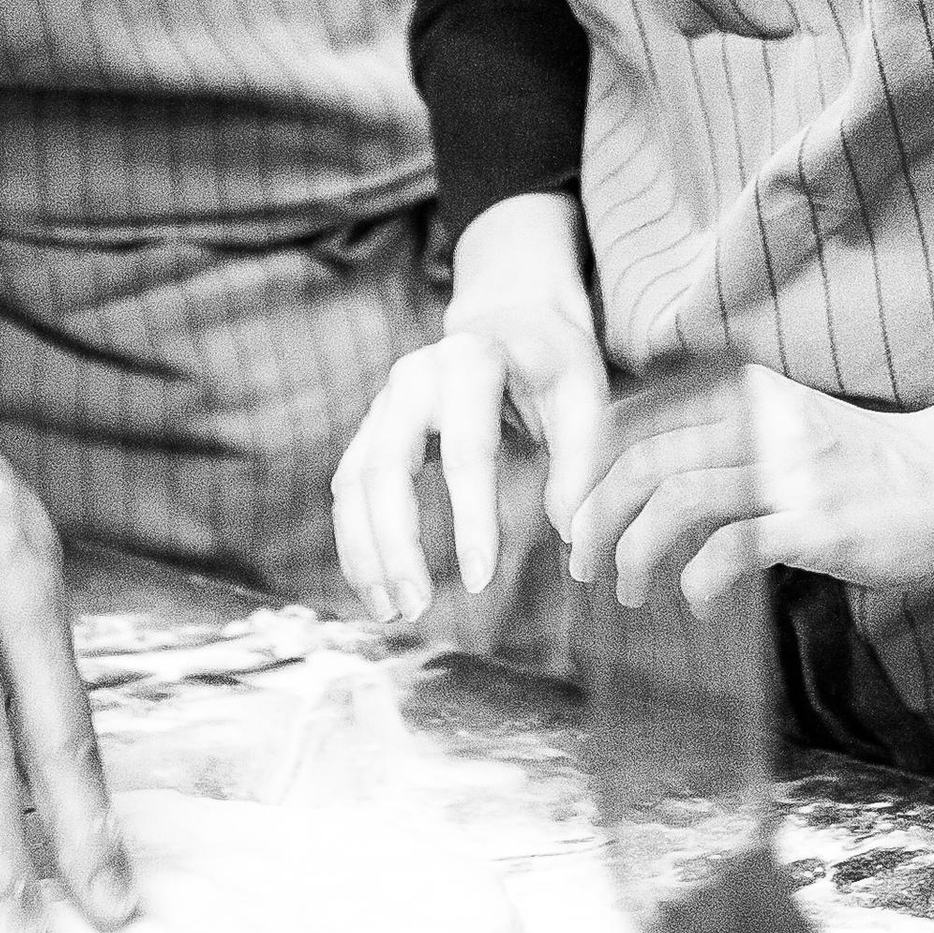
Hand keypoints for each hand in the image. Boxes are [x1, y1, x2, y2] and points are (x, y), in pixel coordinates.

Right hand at [331, 199, 607, 623]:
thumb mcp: (585, 394)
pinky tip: (375, 588)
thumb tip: (574, 543)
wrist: (510, 319)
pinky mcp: (372, 427)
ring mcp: (385, 401)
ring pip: (355, 481)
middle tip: (417, 607)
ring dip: (366, 551)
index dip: (472, 519)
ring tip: (391, 612)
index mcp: (472, 361)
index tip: (481, 583)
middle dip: (396, 543)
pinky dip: (356, 541)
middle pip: (386, 466)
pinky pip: (348, 488)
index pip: (466, 451)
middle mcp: (415, 376)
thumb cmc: (554, 364)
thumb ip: (582, 463)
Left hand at [565, 364, 933, 612]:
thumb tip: (633, 480)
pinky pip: (732, 548)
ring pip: (676, 500)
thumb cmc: (858, 465)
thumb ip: (719, 438)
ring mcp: (789, 469)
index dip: (587, 472)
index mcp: (742, 391)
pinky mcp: (817, 520)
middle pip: (641, 460)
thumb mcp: (782, 426)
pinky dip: (697, 581)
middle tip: (582, 564)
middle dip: (594, 517)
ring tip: (627, 591)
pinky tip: (696, 603)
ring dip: (634, 553)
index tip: (573, 518)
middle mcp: (759, 420)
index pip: (635, 421)